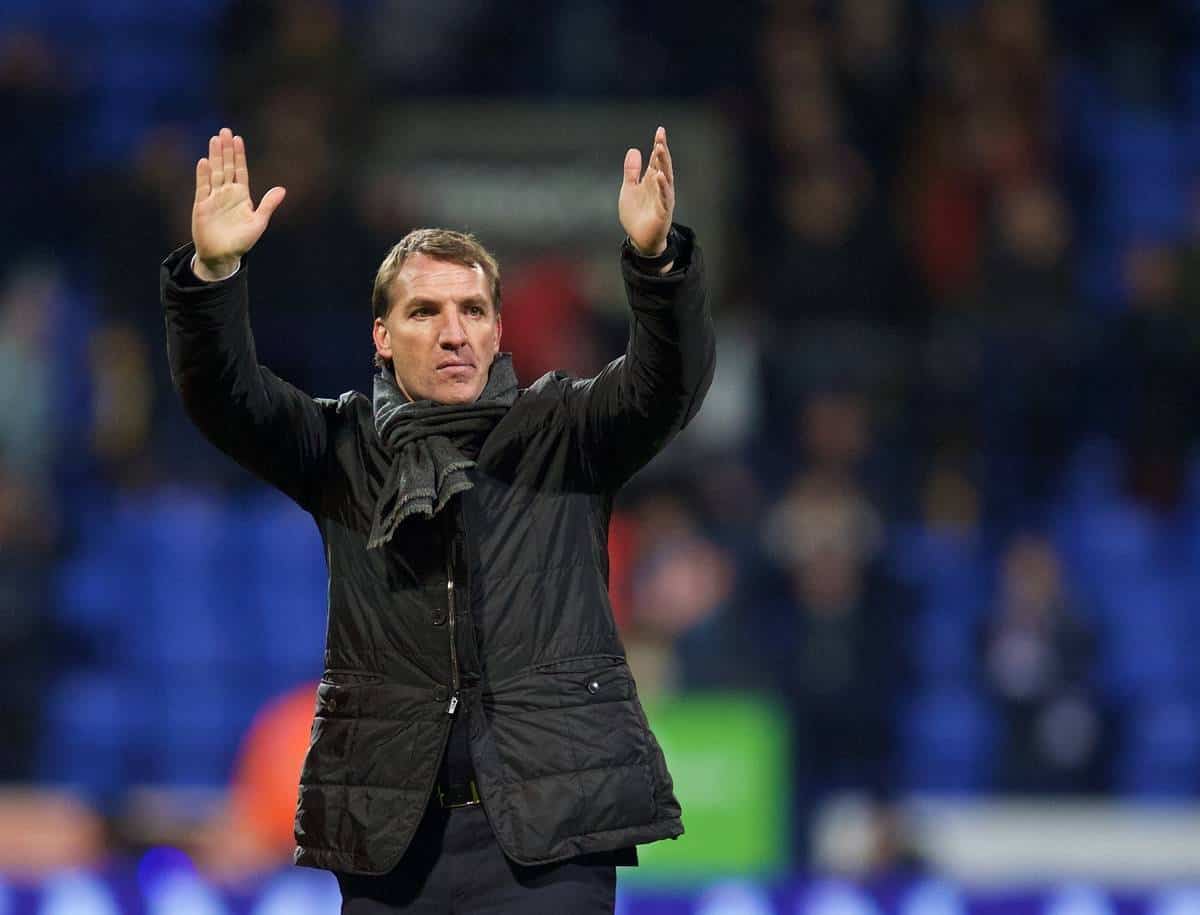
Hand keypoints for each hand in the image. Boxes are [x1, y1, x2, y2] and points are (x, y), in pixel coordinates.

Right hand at [191, 127, 285, 278]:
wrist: (222, 256)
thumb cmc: (242, 242)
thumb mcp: (258, 223)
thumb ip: (268, 205)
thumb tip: (283, 189)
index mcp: (242, 196)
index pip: (240, 171)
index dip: (239, 155)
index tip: (238, 139)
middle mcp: (227, 193)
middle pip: (226, 166)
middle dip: (226, 149)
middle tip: (225, 131)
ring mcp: (214, 198)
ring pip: (215, 172)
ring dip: (215, 156)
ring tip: (215, 139)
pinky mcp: (202, 205)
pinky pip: (203, 186)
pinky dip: (203, 174)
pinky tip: (204, 161)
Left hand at [619, 126, 674, 256]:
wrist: (639, 239)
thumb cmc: (637, 214)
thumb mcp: (629, 189)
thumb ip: (631, 171)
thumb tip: (634, 150)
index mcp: (652, 180)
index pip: (657, 160)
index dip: (658, 145)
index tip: (660, 131)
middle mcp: (660, 187)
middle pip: (663, 166)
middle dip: (662, 151)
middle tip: (661, 136)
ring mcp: (663, 199)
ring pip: (666, 179)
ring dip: (664, 164)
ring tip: (661, 149)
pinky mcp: (663, 212)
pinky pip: (664, 198)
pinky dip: (663, 187)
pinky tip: (660, 176)